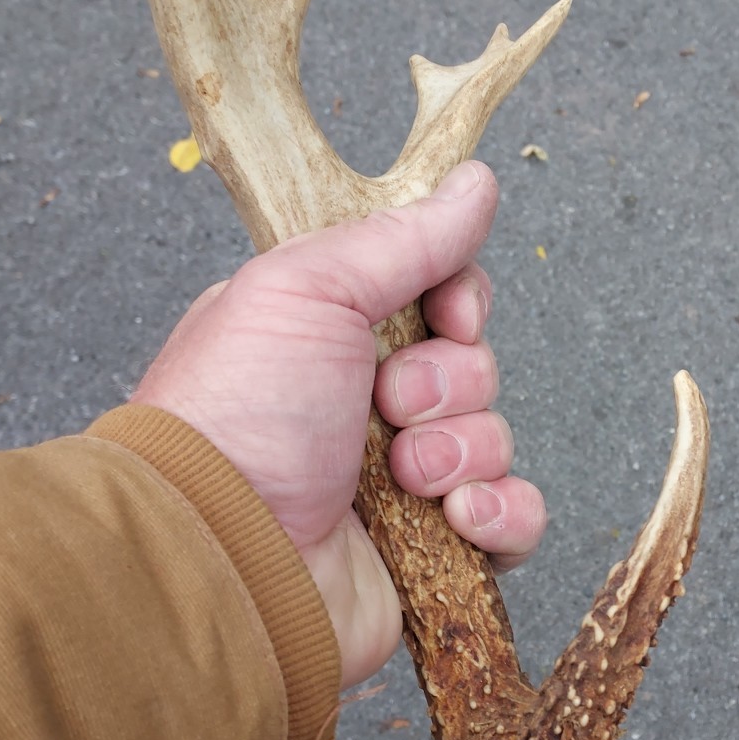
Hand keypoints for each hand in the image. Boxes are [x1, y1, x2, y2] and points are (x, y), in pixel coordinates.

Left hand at [131, 161, 545, 687]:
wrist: (223, 557)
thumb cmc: (238, 417)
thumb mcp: (309, 288)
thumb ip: (402, 237)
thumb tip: (474, 183)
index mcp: (332, 337)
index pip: (441, 296)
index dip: (458, 301)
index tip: (441, 312)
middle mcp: (366, 407)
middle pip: (474, 365)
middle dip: (448, 382)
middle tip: (387, 405)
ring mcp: (402, 484)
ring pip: (497, 439)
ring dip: (461, 451)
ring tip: (403, 477)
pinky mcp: (433, 554)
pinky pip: (515, 519)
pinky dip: (501, 515)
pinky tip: (455, 517)